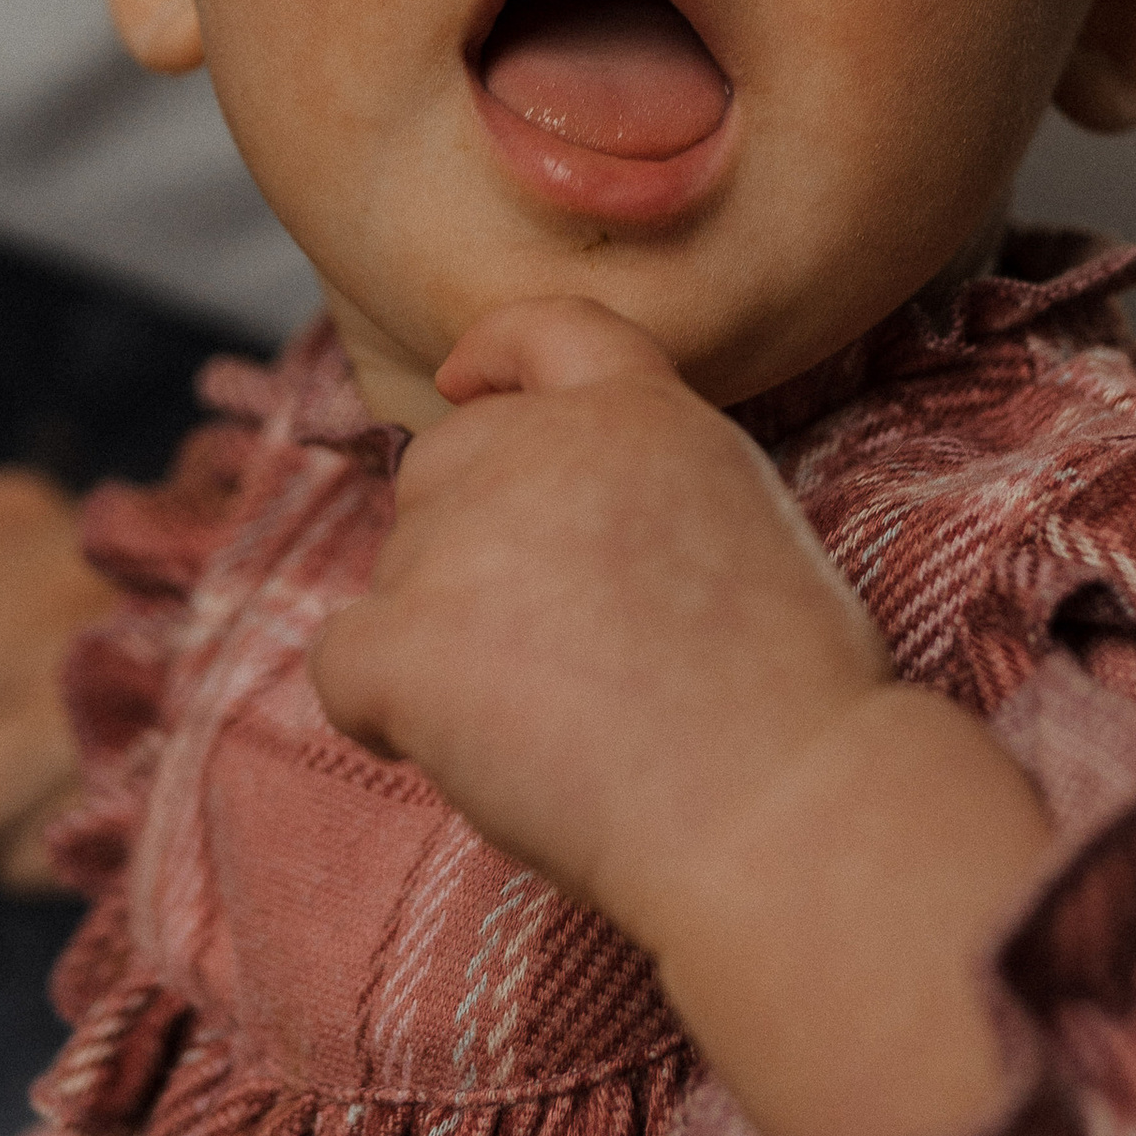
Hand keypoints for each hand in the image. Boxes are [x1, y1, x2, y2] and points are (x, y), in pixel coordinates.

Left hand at [313, 299, 891, 927]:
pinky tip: (479, 759)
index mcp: (642, 413)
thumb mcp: (745, 526)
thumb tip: (548, 539)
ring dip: (447, 642)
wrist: (781, 806)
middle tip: (561, 657)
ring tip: (564, 724)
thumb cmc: (791, 707)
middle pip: (440, 470)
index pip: (547, 330)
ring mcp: (463, 536)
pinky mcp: (407, 636)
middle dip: (467, 547)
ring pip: (399, 575)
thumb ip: (640, 491)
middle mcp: (543, 446)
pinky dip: (385, 715)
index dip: (494, 354)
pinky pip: (345, 666)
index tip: (463, 382)